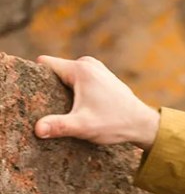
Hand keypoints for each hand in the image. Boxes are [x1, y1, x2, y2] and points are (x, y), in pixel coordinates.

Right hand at [33, 55, 159, 149]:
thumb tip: (38, 129)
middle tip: (46, 106)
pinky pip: (80, 79)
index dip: (35, 77)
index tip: (32, 93)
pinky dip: (76, 91)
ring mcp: (96, 68)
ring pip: (68, 76)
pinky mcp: (102, 76)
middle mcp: (88, 64)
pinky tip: (77, 107)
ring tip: (62, 108)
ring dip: (63, 90)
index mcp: (80, 69)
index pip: (45, 64)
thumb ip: (59, 126)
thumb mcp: (84, 126)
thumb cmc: (114, 124)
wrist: (143, 125)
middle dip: (50, 86)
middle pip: (56, 70)